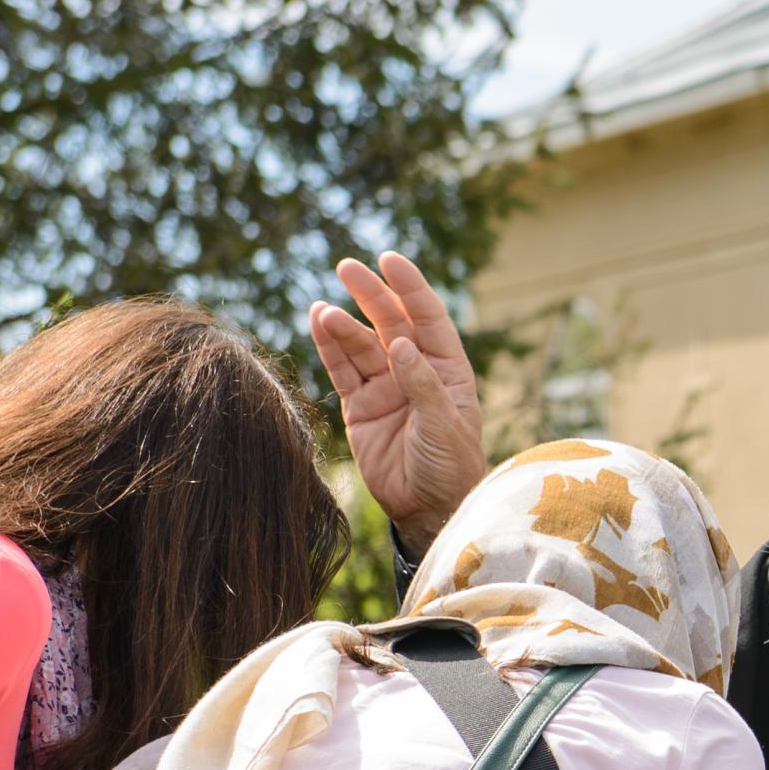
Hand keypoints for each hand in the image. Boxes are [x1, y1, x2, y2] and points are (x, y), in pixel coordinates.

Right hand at [311, 252, 486, 551]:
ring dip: (343, 325)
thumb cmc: (451, 466)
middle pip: (390, 322)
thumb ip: (422, 384)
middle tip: (347, 268)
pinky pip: (341, 370)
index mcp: (447, 368)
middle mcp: (414, 370)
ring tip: (324, 310)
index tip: (390, 261)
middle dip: (370, 294)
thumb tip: (399, 343)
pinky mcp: (359, 407)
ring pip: (360, 345)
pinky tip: (317, 322)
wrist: (427, 508)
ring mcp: (385, 386)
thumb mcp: (444, 425)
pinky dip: (329, 347)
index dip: (410, 287)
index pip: (427, 317)